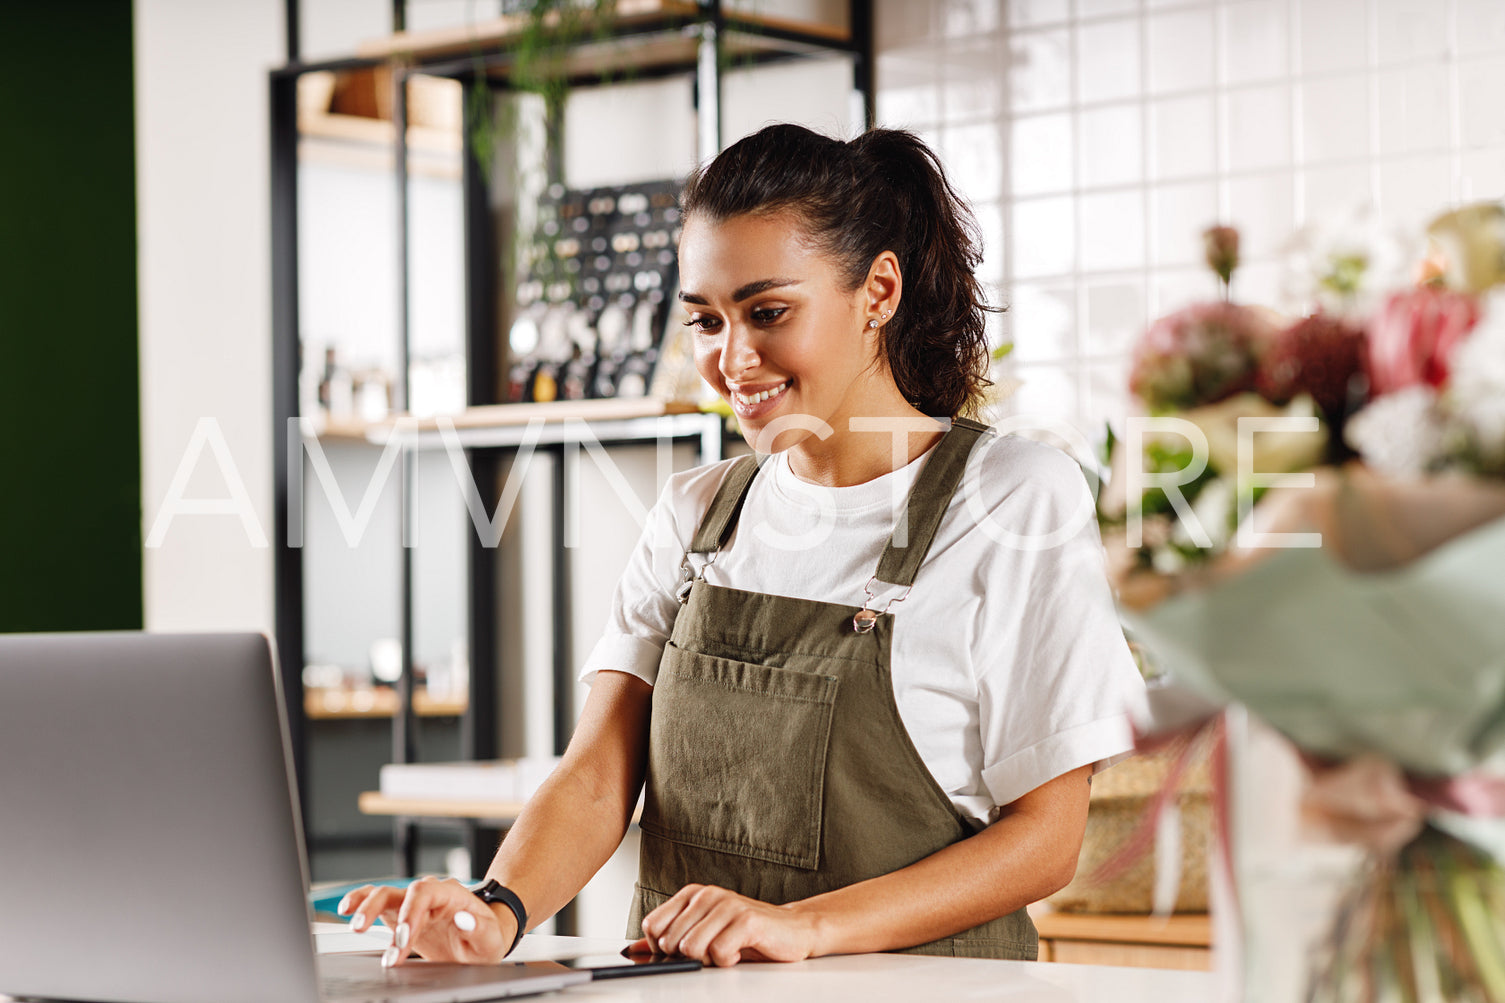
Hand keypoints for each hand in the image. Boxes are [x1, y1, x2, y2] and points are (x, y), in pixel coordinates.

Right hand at [337, 877, 516, 967]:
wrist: (481, 941)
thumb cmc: (486, 937)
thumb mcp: (491, 937)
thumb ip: (478, 928)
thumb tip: (463, 918)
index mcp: (451, 893)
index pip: (424, 893)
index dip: (410, 913)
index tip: (402, 940)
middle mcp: (429, 893)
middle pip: (399, 891)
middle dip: (385, 916)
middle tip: (380, 944)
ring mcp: (413, 903)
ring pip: (383, 894)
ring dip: (367, 909)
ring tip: (355, 927)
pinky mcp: (401, 914)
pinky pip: (377, 903)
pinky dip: (360, 903)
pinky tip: (347, 911)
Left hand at [630, 884, 818, 966]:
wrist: (793, 930)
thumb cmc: (746, 932)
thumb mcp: (703, 932)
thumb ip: (669, 938)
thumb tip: (632, 951)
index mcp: (692, 895)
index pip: (652, 926)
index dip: (662, 947)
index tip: (683, 950)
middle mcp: (707, 895)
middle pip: (670, 942)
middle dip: (688, 957)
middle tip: (711, 952)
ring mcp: (727, 905)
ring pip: (692, 948)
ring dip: (709, 960)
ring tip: (726, 950)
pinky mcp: (746, 920)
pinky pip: (718, 953)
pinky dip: (727, 961)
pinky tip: (739, 951)